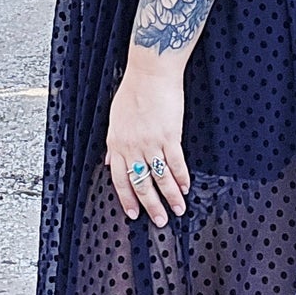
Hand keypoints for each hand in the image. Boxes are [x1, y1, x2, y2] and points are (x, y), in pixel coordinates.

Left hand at [106, 53, 190, 226]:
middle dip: (151, 206)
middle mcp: (132, 146)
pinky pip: (176, 163)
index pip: (119, 179)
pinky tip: (186, 188)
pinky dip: (181, 178)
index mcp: (116, 143)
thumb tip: (109, 160)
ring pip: (160, 178)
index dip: (127, 199)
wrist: (150, 73)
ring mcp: (151, 143)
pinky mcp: (170, 136)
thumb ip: (114, 143)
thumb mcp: (115, 118)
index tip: (134, 213)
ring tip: (178, 210)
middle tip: (160, 221)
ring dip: (170, 197)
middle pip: (141, 184)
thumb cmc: (133, 91)